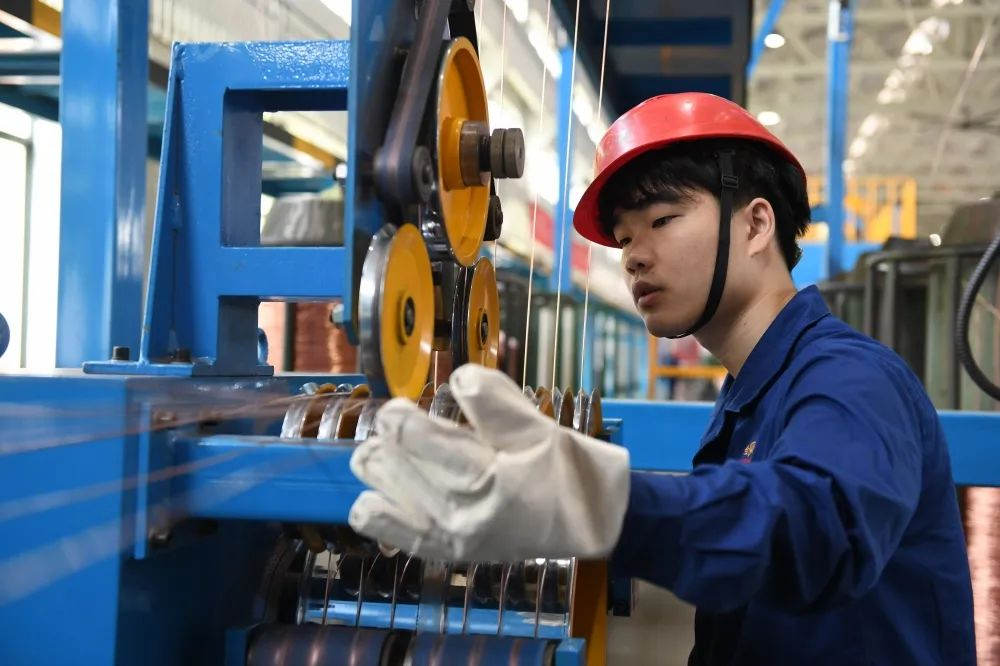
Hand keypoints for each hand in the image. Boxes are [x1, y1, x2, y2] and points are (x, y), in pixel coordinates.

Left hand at [348, 364, 629, 561]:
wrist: (591, 524)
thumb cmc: (567, 468)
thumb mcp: (539, 427)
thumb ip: (496, 401)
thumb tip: (457, 378)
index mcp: (485, 480)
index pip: (417, 442)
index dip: (399, 418)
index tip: (398, 406)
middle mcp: (459, 516)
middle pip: (393, 466)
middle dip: (390, 438)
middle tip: (405, 422)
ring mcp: (448, 539)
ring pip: (379, 496)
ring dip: (381, 467)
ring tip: (396, 450)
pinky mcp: (445, 552)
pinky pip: (386, 531)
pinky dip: (377, 506)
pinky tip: (385, 488)